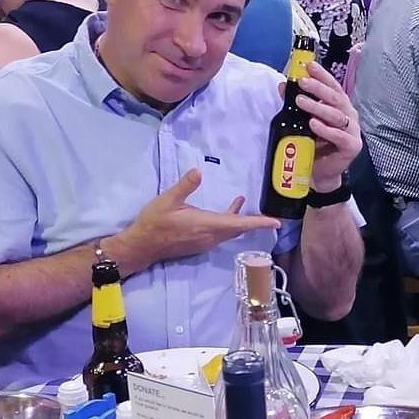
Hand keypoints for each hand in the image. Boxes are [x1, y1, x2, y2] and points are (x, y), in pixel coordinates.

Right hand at [111, 169, 280, 266]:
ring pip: (229, 231)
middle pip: (238, 229)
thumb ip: (185, 186)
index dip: (259, 223)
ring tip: (242, 202)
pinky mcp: (199, 243)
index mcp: (206, 224)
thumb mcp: (167, 200)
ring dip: (239, 220)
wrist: (142, 246)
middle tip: (269, 216)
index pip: (239, 223)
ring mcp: (205, 242)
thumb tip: (199, 172)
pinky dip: (228, 223)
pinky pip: (221, 233)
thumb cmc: (154, 222)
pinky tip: (225, 212)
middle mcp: (210, 236)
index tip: (276, 223)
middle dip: (254, 222)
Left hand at [294, 62, 360, 191]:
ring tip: (301, 102)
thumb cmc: (314, 144)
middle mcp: (348, 115)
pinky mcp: (352, 146)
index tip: (309, 66)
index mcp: (339, 106)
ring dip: (318, 107)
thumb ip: (296, 103)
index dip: (322, 75)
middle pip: (335, 98)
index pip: (332, 86)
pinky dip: (326, 129)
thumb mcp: (303, 120)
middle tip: (302, 82)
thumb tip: (283, 85)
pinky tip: (314, 124)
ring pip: (336, 115)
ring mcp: (352, 131)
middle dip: (318, 88)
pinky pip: (339, 136)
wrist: (320, 173)